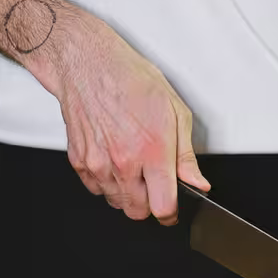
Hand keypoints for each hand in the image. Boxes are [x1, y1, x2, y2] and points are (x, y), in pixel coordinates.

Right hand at [53, 19, 210, 223]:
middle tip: (156, 187)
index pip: (163, 207)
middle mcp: (123, 162)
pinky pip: (96, 189)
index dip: (172, 214)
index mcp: (152, 152)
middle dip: (151, 205)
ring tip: (135, 169)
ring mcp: (98, 164)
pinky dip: (107, 183)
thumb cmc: (131, 81)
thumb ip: (187, 156)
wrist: (88, 64)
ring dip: (129, 195)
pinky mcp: (79, 161)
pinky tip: (116, 162)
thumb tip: (198, 182)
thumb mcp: (176, 113)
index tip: (174, 209)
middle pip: (138, 212)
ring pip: (116, 203)